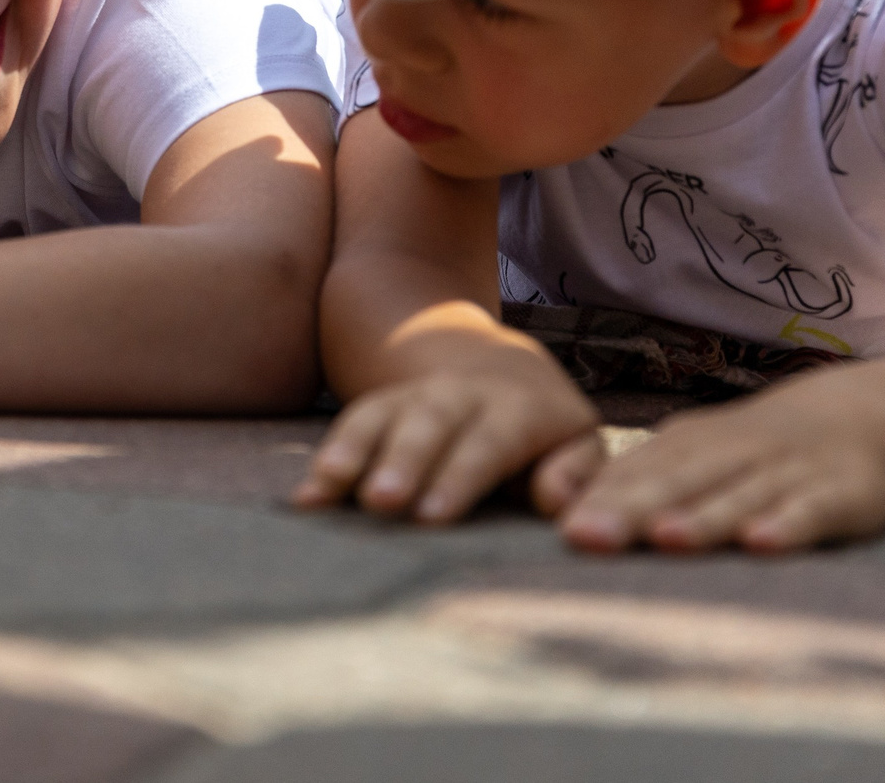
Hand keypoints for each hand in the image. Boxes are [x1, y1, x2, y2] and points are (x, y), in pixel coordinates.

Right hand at [294, 351, 603, 522]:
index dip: (459, 476)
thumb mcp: (577, 442)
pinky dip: (328, 459)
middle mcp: (461, 395)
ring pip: (381, 416)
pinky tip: (306, 499)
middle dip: (402, 462)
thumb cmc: (545, 429)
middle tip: (381, 502)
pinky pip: (352, 422)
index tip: (431, 517)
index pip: (488, 442)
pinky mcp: (381, 404)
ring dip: (353, 453)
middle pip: (428, 423)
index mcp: (519, 408)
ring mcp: (415, 395)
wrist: (497, 367)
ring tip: (327, 491)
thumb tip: (556, 502)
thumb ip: (575, 474)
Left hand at [559, 395, 884, 552]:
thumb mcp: (689, 458)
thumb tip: (559, 512)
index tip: (562, 530)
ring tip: (664, 538)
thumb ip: (634, 484)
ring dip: (702, 518)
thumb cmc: (744, 452)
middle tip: (585, 537)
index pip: (634, 475)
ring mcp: (783, 473)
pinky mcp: (837, 494)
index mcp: (685, 447)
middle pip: (675, 484)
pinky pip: (810, 511)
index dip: (598, 500)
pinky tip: (761, 543)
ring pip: (737, 496)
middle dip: (628, 510)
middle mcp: (728, 455)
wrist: (848, 419)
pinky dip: (787, 526)